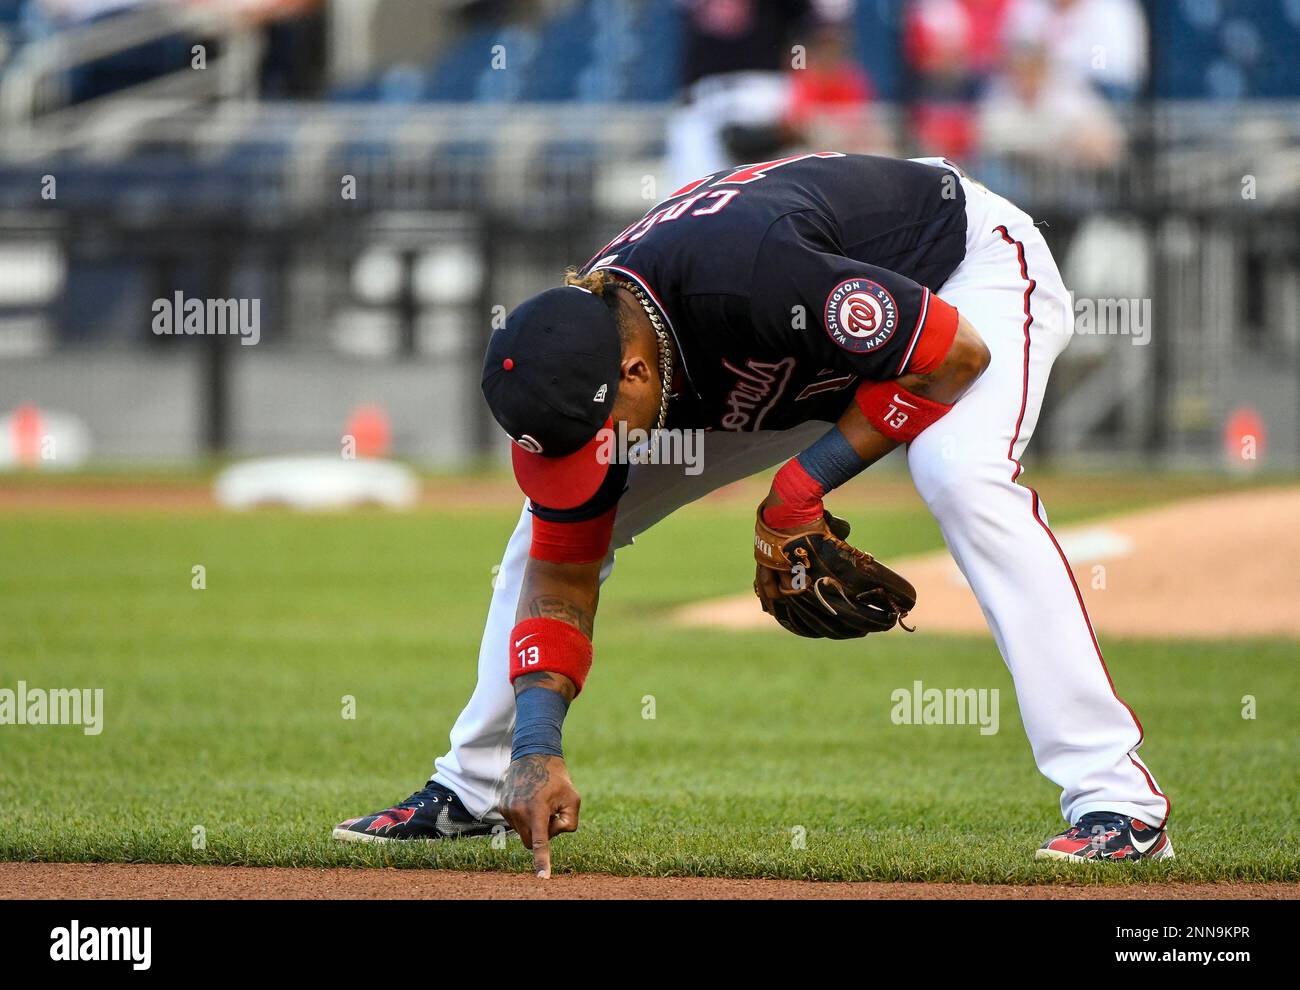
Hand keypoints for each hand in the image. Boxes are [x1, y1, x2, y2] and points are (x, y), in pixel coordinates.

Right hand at [498, 754, 579, 877]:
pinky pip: (516, 824)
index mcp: (537, 809)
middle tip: (552, 814)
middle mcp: (519, 811)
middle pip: (531, 841)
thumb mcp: (573, 799)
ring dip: (533, 826)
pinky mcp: (502, 807)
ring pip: (523, 833)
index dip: (542, 861)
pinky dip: (525, 819)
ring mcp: (508, 809)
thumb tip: (551, 835)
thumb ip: (569, 823)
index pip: (540, 842)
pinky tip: (531, 801)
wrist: (534, 755)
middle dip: (542, 834)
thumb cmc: (557, 778)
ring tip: (540, 804)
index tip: (542, 877)